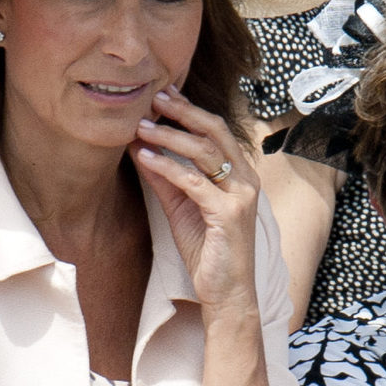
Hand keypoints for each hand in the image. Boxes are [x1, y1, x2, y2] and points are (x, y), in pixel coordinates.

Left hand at [130, 86, 260, 315]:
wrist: (225, 292)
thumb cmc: (207, 251)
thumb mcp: (181, 207)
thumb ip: (167, 179)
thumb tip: (142, 149)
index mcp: (238, 173)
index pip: (215, 130)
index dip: (189, 109)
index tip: (162, 94)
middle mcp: (245, 179)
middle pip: (214, 131)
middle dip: (182, 111)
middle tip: (153, 96)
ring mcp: (240, 195)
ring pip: (204, 152)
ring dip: (169, 136)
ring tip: (140, 126)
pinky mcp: (229, 213)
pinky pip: (193, 182)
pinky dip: (167, 167)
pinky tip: (145, 158)